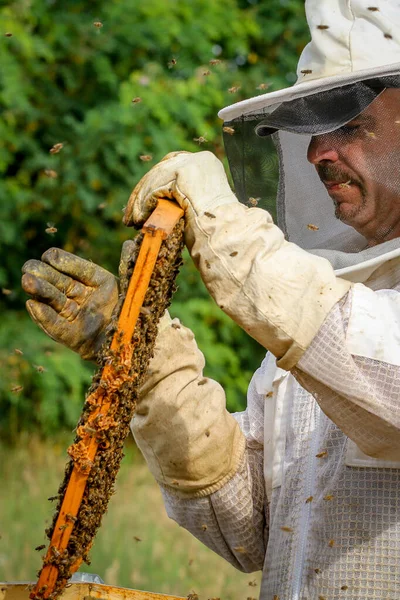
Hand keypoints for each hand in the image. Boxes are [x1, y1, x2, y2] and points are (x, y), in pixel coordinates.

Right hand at [21, 243, 134, 360]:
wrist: (139, 343)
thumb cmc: (136, 312)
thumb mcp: (134, 286)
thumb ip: (128, 265)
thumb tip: (130, 243)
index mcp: (97, 283)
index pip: (78, 269)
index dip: (64, 262)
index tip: (50, 256)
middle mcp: (83, 298)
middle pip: (60, 283)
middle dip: (44, 275)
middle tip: (29, 267)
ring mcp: (76, 317)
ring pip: (55, 301)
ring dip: (40, 292)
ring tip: (27, 281)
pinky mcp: (72, 337)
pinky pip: (56, 325)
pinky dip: (44, 316)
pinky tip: (33, 304)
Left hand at [123, 150, 237, 229]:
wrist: (226, 233)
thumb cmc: (216, 230)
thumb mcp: (199, 206)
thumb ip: (182, 196)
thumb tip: (158, 202)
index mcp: (206, 164)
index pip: (172, 167)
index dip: (154, 186)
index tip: (142, 204)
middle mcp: (199, 159)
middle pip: (160, 171)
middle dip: (142, 194)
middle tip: (131, 214)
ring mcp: (191, 163)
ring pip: (155, 180)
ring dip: (140, 203)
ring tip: (133, 221)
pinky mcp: (182, 173)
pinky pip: (155, 188)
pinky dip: (144, 205)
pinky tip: (140, 219)